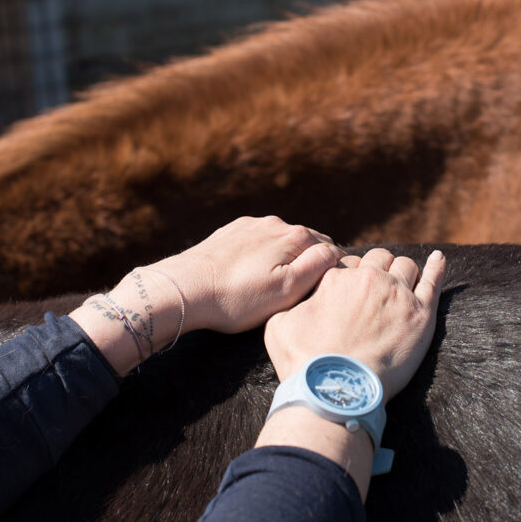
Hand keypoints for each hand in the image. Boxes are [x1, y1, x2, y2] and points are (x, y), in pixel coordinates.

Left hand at [146, 215, 342, 333]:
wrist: (183, 289)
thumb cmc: (237, 298)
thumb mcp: (287, 290)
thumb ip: (319, 266)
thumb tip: (337, 252)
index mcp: (295, 236)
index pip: (331, 251)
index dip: (333, 272)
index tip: (325, 293)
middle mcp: (275, 223)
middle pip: (307, 244)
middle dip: (311, 263)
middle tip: (304, 293)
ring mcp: (250, 225)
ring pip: (281, 241)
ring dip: (286, 258)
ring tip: (278, 285)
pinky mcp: (230, 232)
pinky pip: (258, 241)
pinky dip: (263, 255)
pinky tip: (253, 274)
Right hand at [264, 247, 445, 403]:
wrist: (338, 389)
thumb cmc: (305, 362)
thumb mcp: (278, 325)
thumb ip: (290, 304)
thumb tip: (298, 300)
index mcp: (337, 277)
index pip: (349, 261)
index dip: (350, 275)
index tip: (351, 289)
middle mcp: (370, 279)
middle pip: (380, 258)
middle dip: (377, 268)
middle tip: (375, 289)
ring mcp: (398, 294)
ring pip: (405, 266)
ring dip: (401, 272)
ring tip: (401, 284)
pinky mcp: (421, 315)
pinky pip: (433, 281)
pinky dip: (436, 268)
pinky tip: (438, 259)